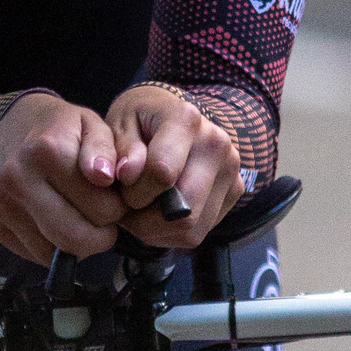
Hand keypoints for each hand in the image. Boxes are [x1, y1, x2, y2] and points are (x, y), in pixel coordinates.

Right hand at [0, 92, 129, 264]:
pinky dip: (52, 247)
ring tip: (77, 216)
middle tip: (101, 217)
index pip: (103, 210)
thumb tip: (104, 177)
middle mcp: (18, 180)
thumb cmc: (57, 129)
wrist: (4, 129)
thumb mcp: (90, 124)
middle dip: (100, 235)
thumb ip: (106, 149)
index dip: (117, 208)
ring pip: (56, 254)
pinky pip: (35, 255)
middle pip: (76, 239)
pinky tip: (54, 221)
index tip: (110, 197)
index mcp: (47, 152)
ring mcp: (1, 205)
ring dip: (76, 244)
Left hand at [104, 84, 242, 250]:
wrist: (171, 116)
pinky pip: (199, 233)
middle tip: (126, 208)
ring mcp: (230, 169)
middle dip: (144, 221)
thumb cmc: (138, 121)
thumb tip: (127, 174)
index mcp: (185, 120)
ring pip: (191, 229)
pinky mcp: (235, 191)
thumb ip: (115, 148)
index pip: (162, 172)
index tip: (121, 184)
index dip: (133, 191)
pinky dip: (170, 233)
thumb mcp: (116, 124)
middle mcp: (216, 144)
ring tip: (138, 211)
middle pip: (184, 210)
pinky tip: (157, 213)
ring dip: (156, 231)